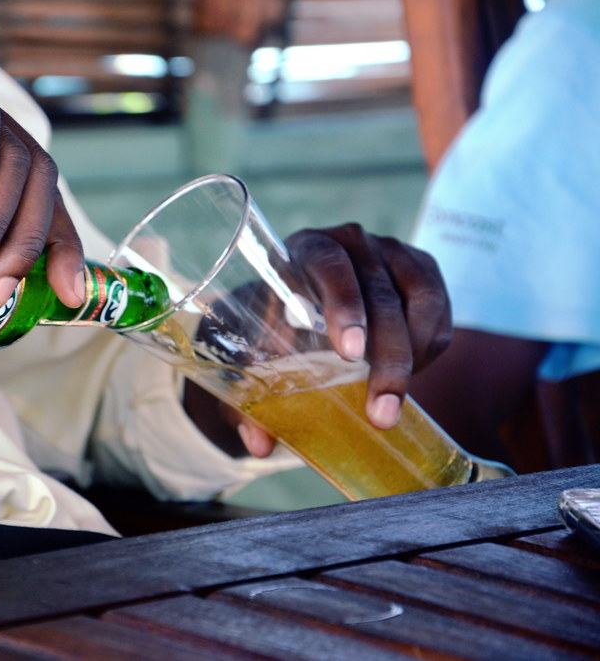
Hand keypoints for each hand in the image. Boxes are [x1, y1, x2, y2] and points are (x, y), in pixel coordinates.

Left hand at [189, 223, 451, 457]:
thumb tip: (258, 446)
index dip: (344, 305)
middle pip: (380, 293)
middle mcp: (349, 241)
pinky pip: (439, 309)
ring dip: (413, 355)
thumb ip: (248, 401)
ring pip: (419, 300)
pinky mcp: (420, 268)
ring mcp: (390, 251)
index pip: (329, 266)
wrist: (295, 303)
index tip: (349, 354)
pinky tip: (409, 373)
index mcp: (301, 250)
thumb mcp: (251, 358)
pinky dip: (429, 345)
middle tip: (381, 409)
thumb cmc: (269, 330)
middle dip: (387, 356)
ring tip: (392, 399)